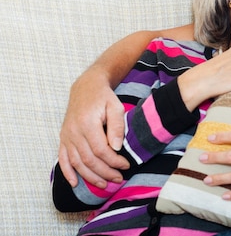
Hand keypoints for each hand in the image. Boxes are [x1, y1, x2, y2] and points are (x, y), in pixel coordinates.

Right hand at [58, 73, 128, 188]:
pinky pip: (63, 159)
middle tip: (119, 178)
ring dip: (90, 177)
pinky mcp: (63, 138)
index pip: (101, 150)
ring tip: (104, 184)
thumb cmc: (103, 97)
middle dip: (105, 172)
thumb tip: (116, 148)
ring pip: (76, 163)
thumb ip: (117, 127)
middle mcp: (74, 132)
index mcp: (87, 124)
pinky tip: (75, 183)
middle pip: (89, 160)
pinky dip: (68, 173)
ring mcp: (66, 136)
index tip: (126, 165)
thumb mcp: (115, 107)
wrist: (86, 87)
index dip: (114, 161)